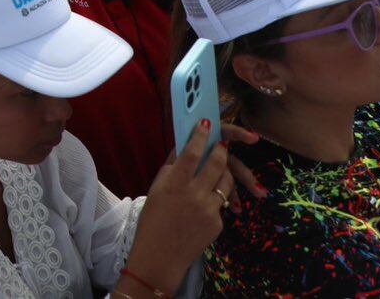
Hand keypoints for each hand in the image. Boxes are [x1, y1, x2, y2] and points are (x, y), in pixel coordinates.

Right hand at [127, 119, 235, 289]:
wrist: (160, 256)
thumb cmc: (153, 220)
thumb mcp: (156, 188)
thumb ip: (172, 167)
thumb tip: (183, 147)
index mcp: (175, 182)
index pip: (193, 151)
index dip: (201, 135)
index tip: (207, 123)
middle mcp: (194, 193)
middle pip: (216, 163)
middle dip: (221, 149)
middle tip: (222, 143)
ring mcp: (209, 209)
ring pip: (226, 182)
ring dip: (224, 171)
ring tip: (219, 168)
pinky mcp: (218, 223)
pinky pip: (220, 203)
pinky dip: (215, 198)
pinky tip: (205, 203)